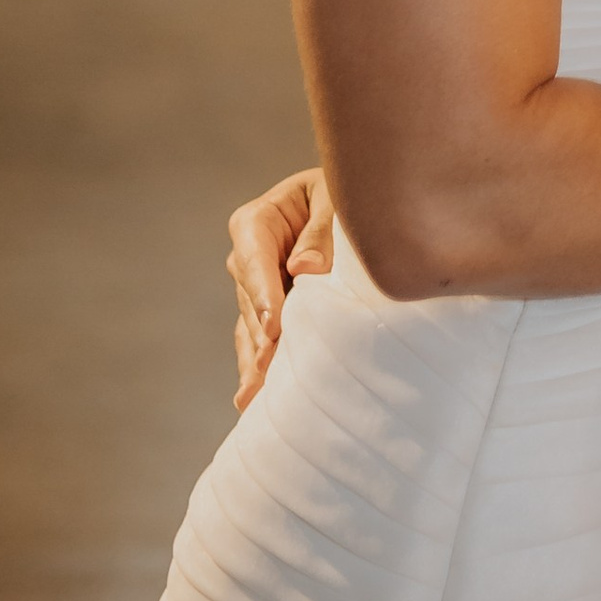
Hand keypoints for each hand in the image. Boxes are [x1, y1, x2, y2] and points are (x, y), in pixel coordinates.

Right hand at [229, 163, 334, 407]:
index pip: (253, 258)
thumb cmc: (343, 200)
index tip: (273, 325)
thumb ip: (321, 232)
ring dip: (257, 361)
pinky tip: (252, 400)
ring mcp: (255, 290)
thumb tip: (304, 268)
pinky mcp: (267, 315)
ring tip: (255, 395)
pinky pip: (259, 343)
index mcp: (257, 222)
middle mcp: (248, 258)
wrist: (352, 206)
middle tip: (269, 369)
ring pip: (253, 329)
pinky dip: (259, 369)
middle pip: (252, 301)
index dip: (263, 293)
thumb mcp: (334, 201)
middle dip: (262, 336)